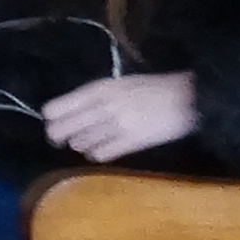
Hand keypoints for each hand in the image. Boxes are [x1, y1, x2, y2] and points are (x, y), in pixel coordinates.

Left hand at [42, 70, 201, 160]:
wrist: (188, 98)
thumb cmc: (152, 89)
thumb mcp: (118, 84)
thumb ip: (92, 98)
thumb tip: (65, 114)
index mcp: (98, 89)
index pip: (54, 109)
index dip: (51, 120)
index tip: (55, 124)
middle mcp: (102, 107)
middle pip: (61, 130)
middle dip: (57, 137)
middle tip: (62, 140)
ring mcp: (117, 125)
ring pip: (80, 144)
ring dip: (81, 145)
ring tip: (93, 140)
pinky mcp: (132, 141)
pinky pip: (100, 154)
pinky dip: (98, 154)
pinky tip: (105, 149)